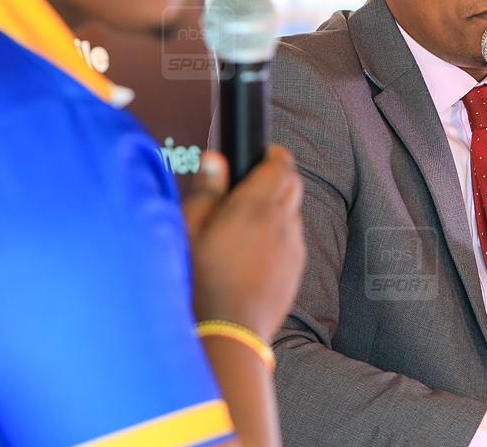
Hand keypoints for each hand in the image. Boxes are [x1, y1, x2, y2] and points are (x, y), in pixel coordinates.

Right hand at [185, 146, 305, 342]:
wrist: (227, 331)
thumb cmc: (200, 279)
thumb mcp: (190, 230)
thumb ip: (207, 190)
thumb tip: (216, 158)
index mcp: (256, 206)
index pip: (281, 164)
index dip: (273, 155)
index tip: (260, 155)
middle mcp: (282, 222)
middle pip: (294, 184)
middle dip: (279, 176)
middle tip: (253, 183)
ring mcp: (293, 247)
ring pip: (294, 212)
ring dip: (278, 207)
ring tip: (247, 222)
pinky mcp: (296, 269)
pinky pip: (293, 240)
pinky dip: (280, 235)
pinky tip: (254, 250)